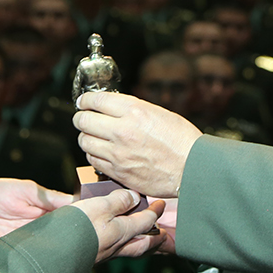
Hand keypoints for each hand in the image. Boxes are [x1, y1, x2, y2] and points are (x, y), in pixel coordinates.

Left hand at [69, 86, 191, 198]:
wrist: (192, 169)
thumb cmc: (181, 140)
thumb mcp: (158, 112)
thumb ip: (132, 110)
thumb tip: (112, 108)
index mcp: (133, 111)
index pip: (95, 100)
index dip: (85, 100)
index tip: (83, 102)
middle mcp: (122, 131)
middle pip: (83, 120)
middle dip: (80, 117)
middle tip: (83, 118)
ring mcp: (118, 154)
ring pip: (84, 142)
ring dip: (85, 137)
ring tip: (91, 136)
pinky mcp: (119, 173)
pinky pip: (93, 161)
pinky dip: (93, 155)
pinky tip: (100, 152)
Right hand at [74, 183, 166, 260]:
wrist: (58, 252)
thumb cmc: (80, 228)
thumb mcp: (101, 205)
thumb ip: (119, 201)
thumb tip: (134, 197)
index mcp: (122, 231)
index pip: (145, 221)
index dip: (154, 212)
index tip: (161, 205)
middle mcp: (117, 245)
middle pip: (143, 244)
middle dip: (155, 239)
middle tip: (164, 235)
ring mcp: (106, 253)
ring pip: (132, 251)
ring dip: (142, 246)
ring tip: (147, 243)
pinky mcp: (94, 257)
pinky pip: (119, 253)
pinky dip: (126, 248)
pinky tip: (118, 245)